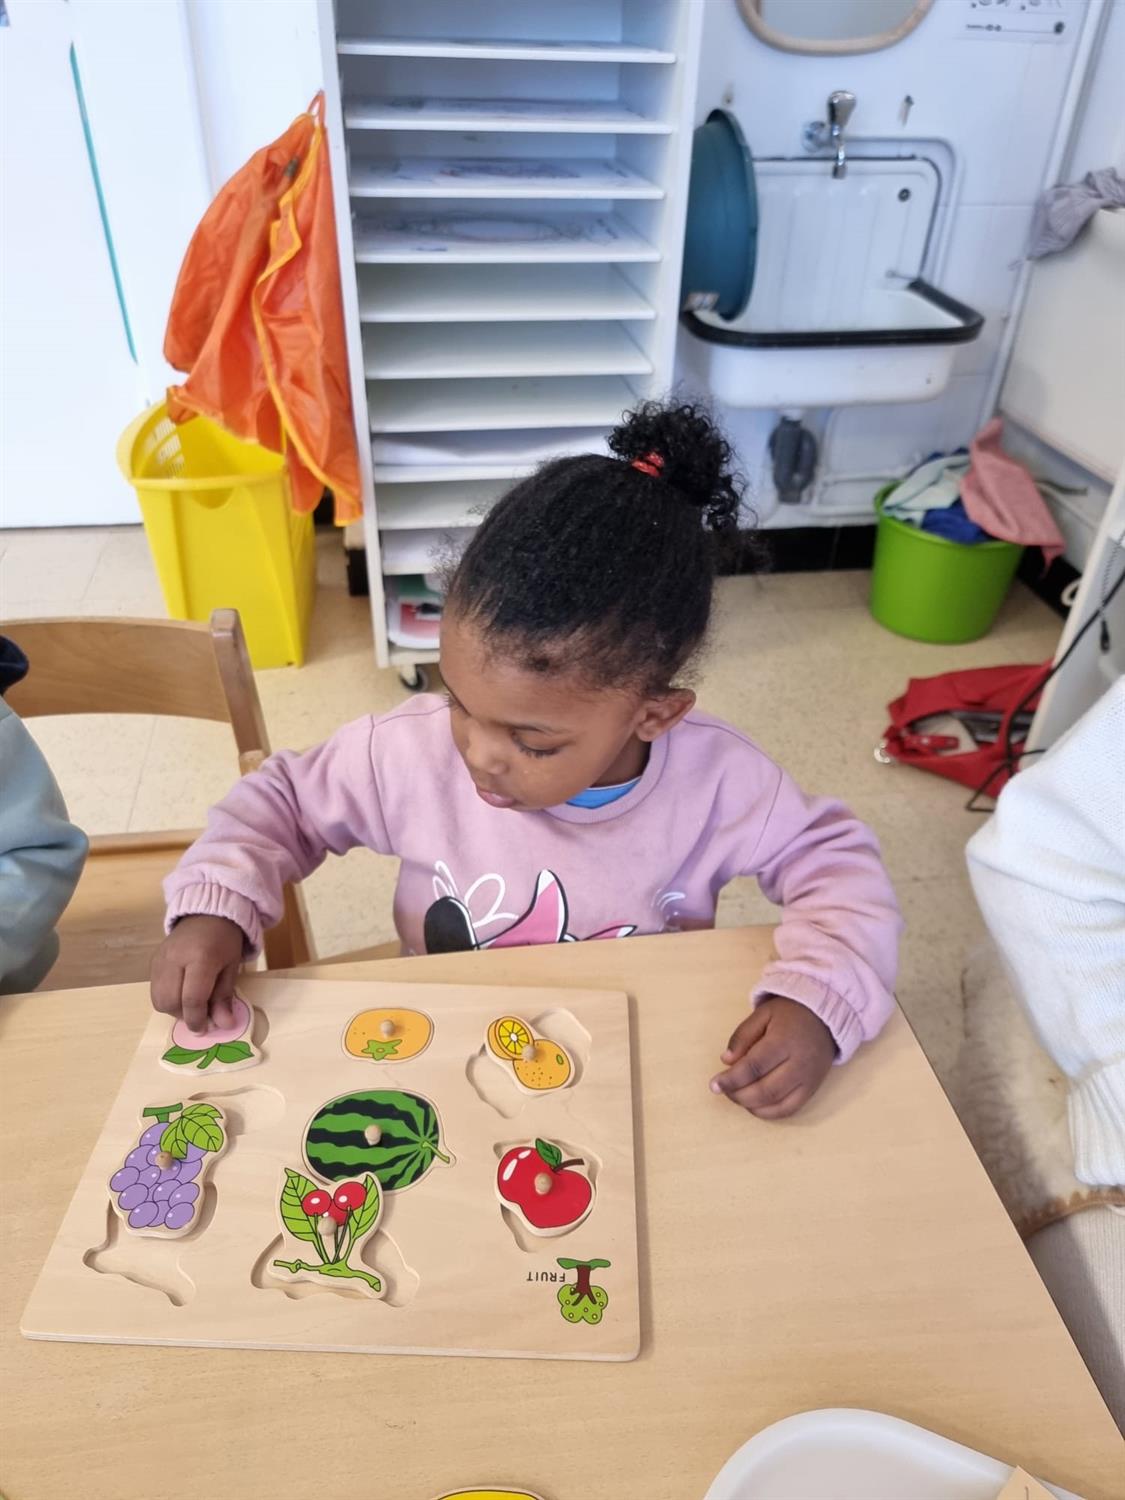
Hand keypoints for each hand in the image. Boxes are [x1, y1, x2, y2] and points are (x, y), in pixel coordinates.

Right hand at [150, 915, 244, 1033]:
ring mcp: (160, 960)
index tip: (205, 1029)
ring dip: (175, 1009)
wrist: (206, 913)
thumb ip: (224, 997)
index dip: (198, 1019)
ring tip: (192, 1003)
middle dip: (185, 1015)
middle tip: (201, 1013)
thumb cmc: (224, 940)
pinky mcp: (153, 962)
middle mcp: (174, 959)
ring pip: (158, 999)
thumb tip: (223, 1025)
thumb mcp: (231, 967)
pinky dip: (168, 999)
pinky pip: (155, 990)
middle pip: (170, 1002)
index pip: (192, 998)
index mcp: (200, 957)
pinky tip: (182, 992)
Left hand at [710, 996, 835, 1118]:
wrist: (825, 1017)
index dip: (731, 1079)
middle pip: (765, 1090)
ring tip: (736, 1095)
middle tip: (723, 1090)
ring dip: (751, 1105)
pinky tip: (754, 1105)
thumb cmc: (790, 1013)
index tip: (714, 1084)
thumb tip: (726, 1061)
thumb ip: (742, 1036)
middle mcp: (799, 1064)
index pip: (754, 1067)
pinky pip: (790, 1109)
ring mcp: (808, 1079)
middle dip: (738, 1095)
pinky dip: (769, 1113)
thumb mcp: (763, 1014)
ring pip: (777, 1103)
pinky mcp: (813, 1089)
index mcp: (784, 1041)